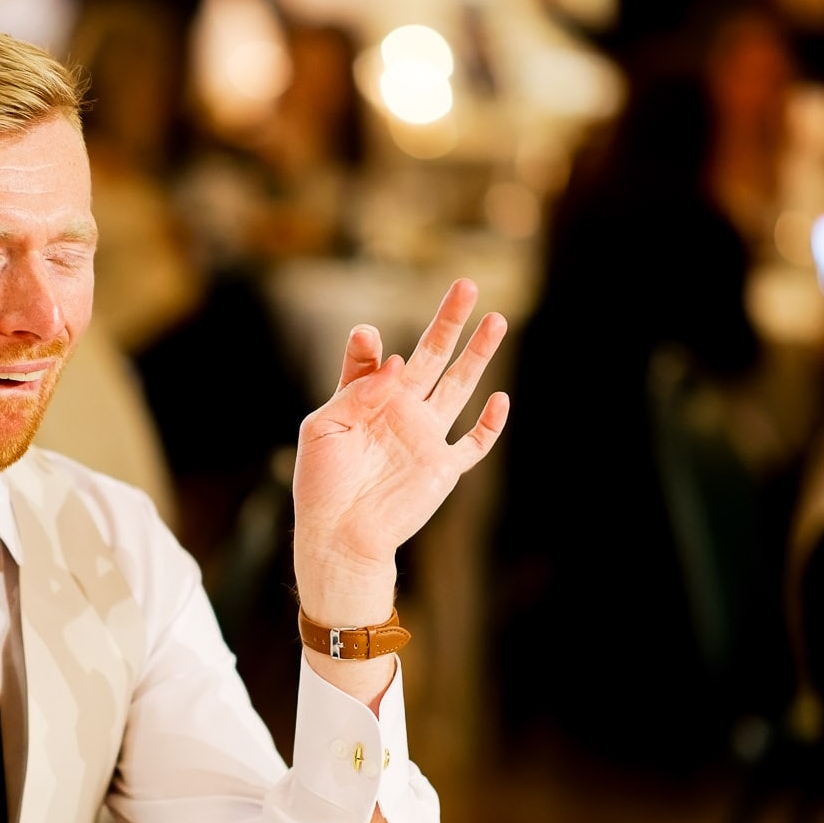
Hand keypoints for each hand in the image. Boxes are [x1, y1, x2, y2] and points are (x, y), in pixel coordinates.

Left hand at [291, 279, 508, 623]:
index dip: (371, 347)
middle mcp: (400, 412)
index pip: (375, 360)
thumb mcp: (324, 427)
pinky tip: (501, 399)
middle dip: (449, 321)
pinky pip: (474, 443)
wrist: (339, 537)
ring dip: (478, 354)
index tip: (369, 339)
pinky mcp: (442, 468)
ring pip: (460, 386)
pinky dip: (490, 424)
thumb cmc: (321, 486)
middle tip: (467, 285)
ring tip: (497, 319)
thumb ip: (357, 388)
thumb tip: (398, 361)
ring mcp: (425, 438)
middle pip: (432, 356)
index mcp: (366, 401)